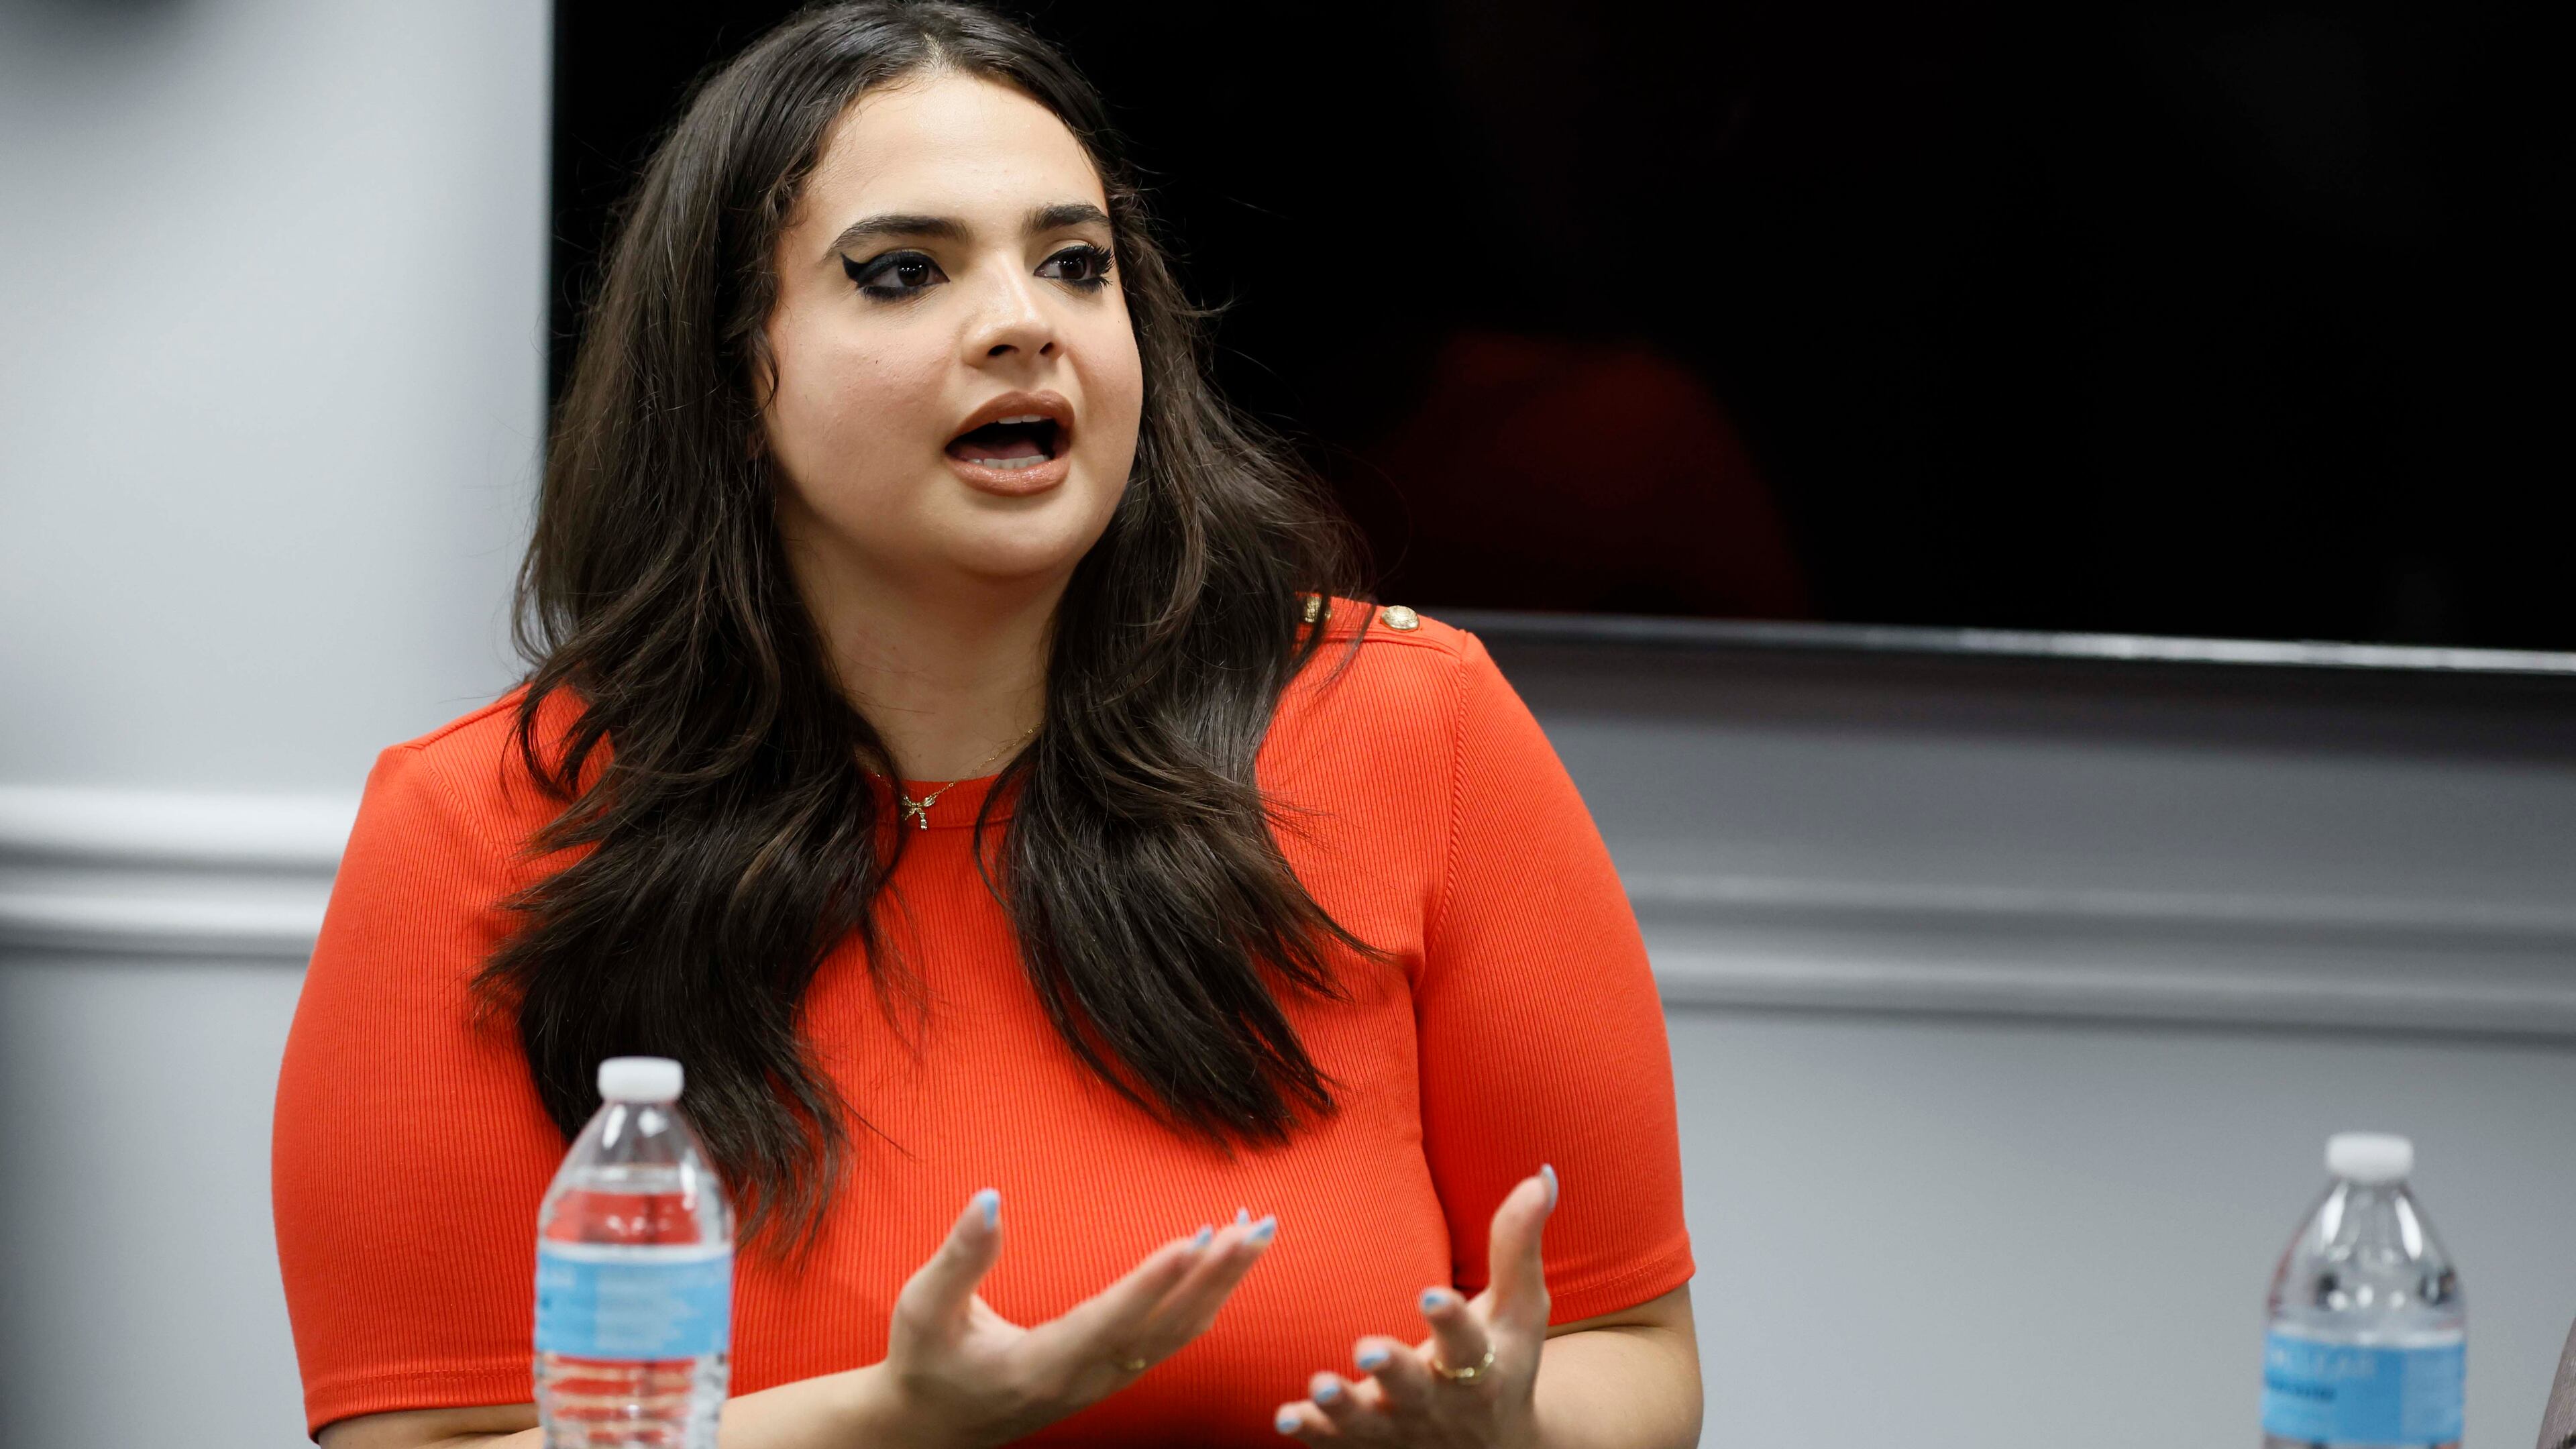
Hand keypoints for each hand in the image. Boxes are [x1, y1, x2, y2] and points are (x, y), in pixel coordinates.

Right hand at [876, 1190, 1275, 1448]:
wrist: (933, 1427)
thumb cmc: (927, 1363)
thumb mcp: (923, 1309)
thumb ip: (960, 1257)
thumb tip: (989, 1198)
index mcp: (1040, 1365)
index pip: (1109, 1321)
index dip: (1153, 1282)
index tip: (1195, 1239)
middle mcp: (1085, 1379)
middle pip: (1164, 1329)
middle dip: (1214, 1276)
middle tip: (1255, 1227)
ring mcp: (1105, 1381)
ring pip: (1177, 1333)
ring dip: (1220, 1283)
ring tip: (1254, 1232)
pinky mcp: (1113, 1373)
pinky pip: (1171, 1336)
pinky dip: (1202, 1295)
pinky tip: (1219, 1256)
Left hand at [1274, 1165, 1556, 1445]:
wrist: (1495, 1448)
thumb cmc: (1505, 1360)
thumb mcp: (1520, 1310)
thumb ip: (1518, 1244)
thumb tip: (1541, 1175)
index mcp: (1480, 1364)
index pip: (1467, 1341)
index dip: (1451, 1320)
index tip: (1431, 1295)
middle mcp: (1440, 1402)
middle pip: (1415, 1388)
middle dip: (1393, 1371)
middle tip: (1367, 1349)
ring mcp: (1402, 1429)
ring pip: (1369, 1424)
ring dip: (1343, 1408)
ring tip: (1318, 1386)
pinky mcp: (1371, 1446)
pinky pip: (1338, 1445)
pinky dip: (1313, 1434)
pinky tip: (1284, 1417)